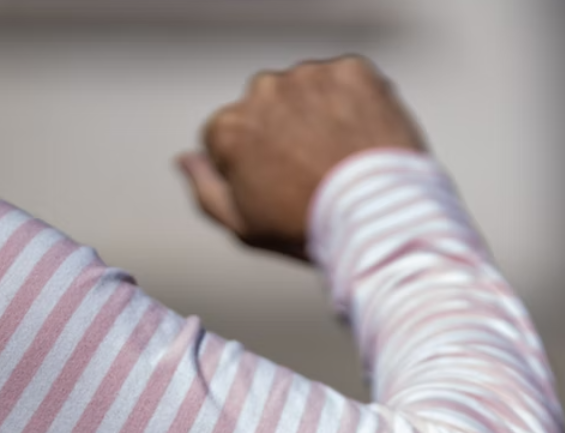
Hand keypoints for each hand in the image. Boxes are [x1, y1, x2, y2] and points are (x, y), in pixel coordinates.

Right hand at [179, 55, 425, 260]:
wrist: (378, 217)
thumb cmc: (309, 229)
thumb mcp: (245, 227)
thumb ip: (206, 190)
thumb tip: (186, 159)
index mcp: (228, 128)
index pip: (233, 135)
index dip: (260, 164)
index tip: (286, 187)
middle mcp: (262, 91)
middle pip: (270, 107)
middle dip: (289, 131)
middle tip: (321, 171)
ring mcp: (309, 77)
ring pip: (311, 91)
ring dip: (324, 114)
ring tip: (347, 158)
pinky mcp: (352, 71)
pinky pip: (350, 82)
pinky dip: (359, 103)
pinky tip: (367, 139)